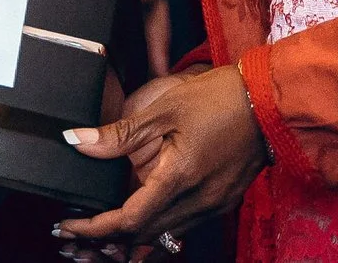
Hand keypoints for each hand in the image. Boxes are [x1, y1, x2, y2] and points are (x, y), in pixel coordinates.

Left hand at [53, 66, 269, 258]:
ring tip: (100, 231)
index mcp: (180, 177)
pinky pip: (183, 224)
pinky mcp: (223, 201)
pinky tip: (141, 219)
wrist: (268, 101)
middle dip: (106, 238)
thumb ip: (119, 134)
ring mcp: (214, 205)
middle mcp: (199, 201)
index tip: (69, 225)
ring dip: (131, 236)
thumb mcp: (163, 110)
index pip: (130, 219)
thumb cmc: (217, 99)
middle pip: (144, 234)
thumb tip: (78, 141)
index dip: (96, 228)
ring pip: (164, 233)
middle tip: (75, 232)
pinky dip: (157, 226)